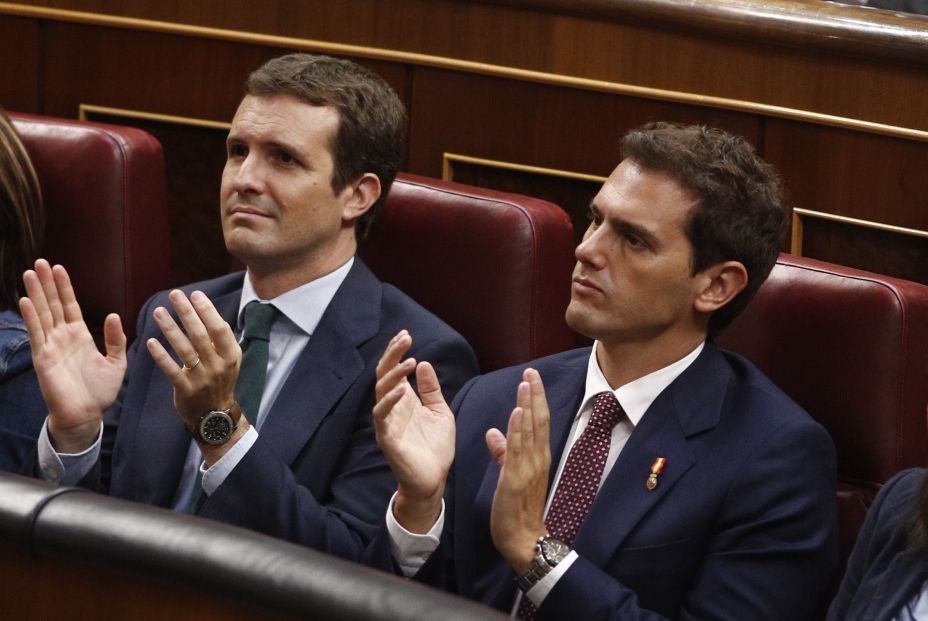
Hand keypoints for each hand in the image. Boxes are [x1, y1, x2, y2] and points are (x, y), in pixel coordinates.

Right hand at [19, 259, 126, 452]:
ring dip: (36, 294)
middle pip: (52, 305)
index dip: (64, 287)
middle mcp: (63, 337)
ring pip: (42, 314)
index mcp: (79, 335)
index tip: (59, 267)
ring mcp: (51, 346)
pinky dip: (31, 317)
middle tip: (39, 262)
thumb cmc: (100, 391)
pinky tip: (25, 300)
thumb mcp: (116, 362)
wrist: (87, 415)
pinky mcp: (43, 358)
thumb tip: (114, 315)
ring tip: (30, 273)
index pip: (70, 305)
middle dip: (47, 284)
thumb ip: (116, 339)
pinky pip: (37, 334)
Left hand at [146, 289, 244, 461]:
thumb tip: (207, 311)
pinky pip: (171, 370)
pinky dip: (161, 356)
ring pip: (184, 350)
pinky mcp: (185, 390)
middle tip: (174, 294)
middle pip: (200, 335)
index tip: (195, 294)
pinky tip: (150, 342)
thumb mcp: (229, 360)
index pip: (219, 328)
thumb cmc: (220, 380)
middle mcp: (218, 365)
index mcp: (231, 355)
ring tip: (159, 312)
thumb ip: (220, 339)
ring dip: (171, 329)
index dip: (207, 311)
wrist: (215, 415)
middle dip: (187, 313)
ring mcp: (202, 378)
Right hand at [373, 330, 454, 532]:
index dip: (397, 351)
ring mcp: (387, 423)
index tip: (406, 334)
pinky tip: (402, 390)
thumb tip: (424, 364)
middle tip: (405, 338)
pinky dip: (390, 401)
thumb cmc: (435, 447)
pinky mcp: (387, 439)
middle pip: (384, 375)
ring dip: (393, 375)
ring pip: (381, 392)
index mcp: (403, 400)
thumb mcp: (440, 412)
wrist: (434, 479)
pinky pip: (382, 417)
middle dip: (392, 355)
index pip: (393, 370)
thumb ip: (431, 390)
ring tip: (408, 360)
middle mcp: (391, 408)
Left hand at [487, 368, 550, 573]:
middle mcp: (537, 459)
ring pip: (530, 430)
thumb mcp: (510, 475)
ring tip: (525, 382)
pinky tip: (517, 413)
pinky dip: (518, 429)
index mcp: (537, 457)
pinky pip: (517, 450)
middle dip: (535, 394)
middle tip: (532, 370)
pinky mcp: (515, 479)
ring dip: (527, 404)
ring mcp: (528, 468)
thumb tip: (494, 433)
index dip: (536, 398)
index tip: (532, 377)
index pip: (538, 422)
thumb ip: (504, 453)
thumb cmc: (518, 509)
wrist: (523, 539)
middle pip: (538, 420)